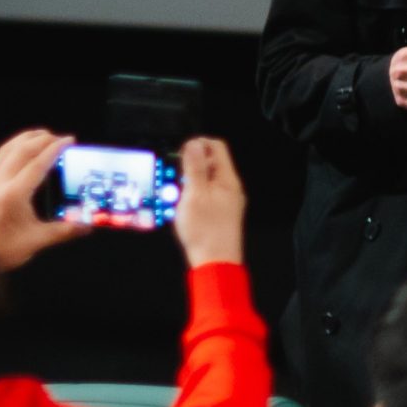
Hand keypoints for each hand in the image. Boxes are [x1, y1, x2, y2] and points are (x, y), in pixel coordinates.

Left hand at [0, 126, 85, 272]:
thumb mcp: (35, 242)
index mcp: (15, 193)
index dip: (55, 149)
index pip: (39, 164)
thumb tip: (88, 226)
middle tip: (58, 137)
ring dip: (22, 138)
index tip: (69, 141)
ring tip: (38, 133)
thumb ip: (63, 231)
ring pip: (4, 151)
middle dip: (42, 140)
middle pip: (22, 152)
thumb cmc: (0, 250)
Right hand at [173, 137, 248, 268]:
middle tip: (176, 177)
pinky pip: (205, 195)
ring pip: (206, 180)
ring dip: (189, 182)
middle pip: (211, 163)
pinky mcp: (220, 212)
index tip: (180, 153)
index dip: (197, 144)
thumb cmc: (206, 232)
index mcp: (227, 179)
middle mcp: (230, 188)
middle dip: (190, 165)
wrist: (215, 261)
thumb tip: (194, 144)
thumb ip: (195, 168)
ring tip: (178, 194)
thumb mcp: (195, 194)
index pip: (217, 147)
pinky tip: (183, 206)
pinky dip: (192, 195)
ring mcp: (226, 201)